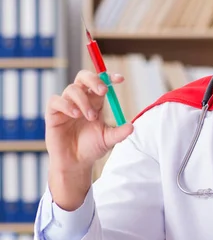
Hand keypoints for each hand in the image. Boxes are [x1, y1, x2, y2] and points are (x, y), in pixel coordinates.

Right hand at [45, 70, 132, 209]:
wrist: (75, 162)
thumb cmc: (91, 148)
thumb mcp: (109, 140)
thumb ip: (120, 133)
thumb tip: (132, 126)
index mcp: (96, 102)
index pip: (101, 83)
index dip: (109, 78)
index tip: (120, 79)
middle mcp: (81, 100)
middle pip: (83, 77)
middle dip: (94, 80)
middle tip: (103, 91)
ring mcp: (66, 105)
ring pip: (72, 89)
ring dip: (83, 101)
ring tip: (90, 117)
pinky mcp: (53, 113)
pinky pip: (55, 100)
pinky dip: (66, 105)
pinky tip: (75, 115)